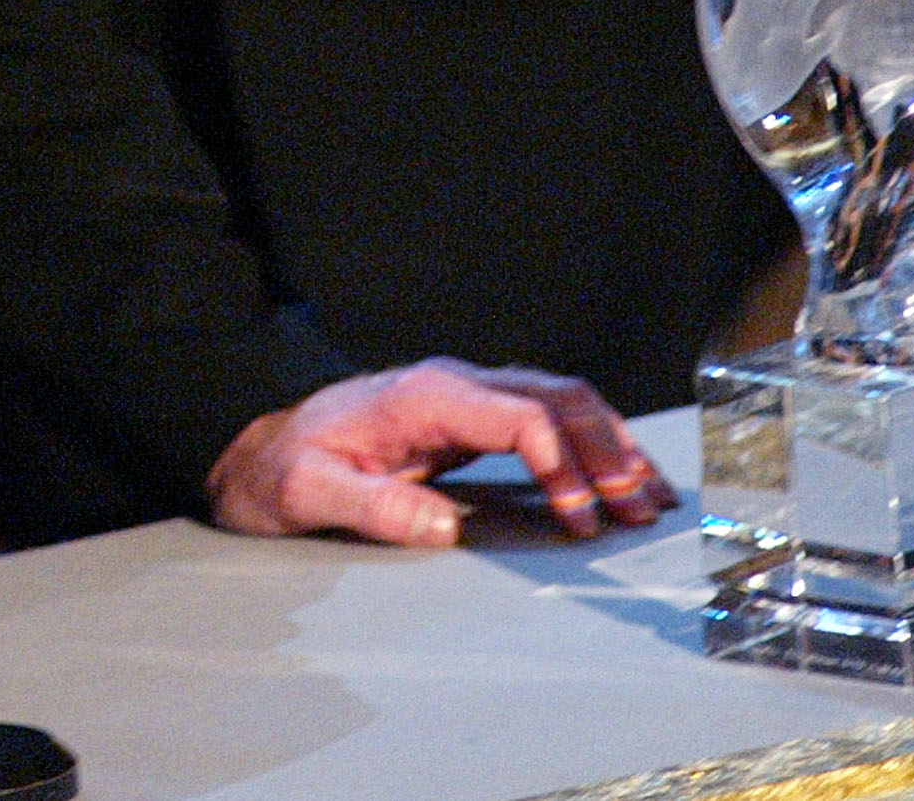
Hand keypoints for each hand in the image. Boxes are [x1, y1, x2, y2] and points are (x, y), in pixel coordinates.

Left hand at [206, 358, 674, 547]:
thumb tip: (441, 527)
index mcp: (420, 398)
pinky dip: (590, 445)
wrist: (264, 448)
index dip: (557, 460)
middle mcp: (451, 386)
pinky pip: (545, 419)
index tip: (580, 514)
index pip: (514, 413)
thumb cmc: (284, 469)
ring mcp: (465, 398)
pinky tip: (617, 479)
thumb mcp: (310, 494)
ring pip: (559, 400)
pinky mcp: (471, 420)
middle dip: (604, 449)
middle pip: (551, 396)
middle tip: (638, 508)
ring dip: (609, 444)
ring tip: (649, 497)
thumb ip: (370, 507)